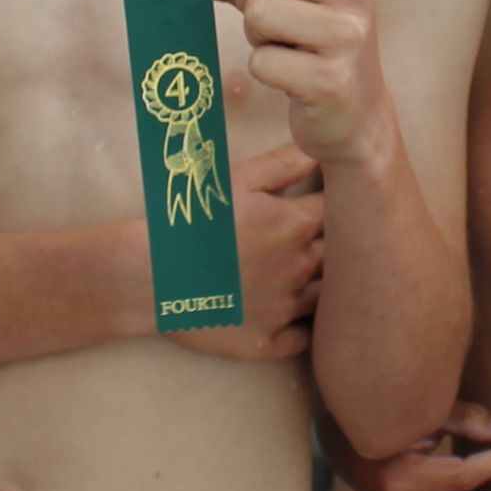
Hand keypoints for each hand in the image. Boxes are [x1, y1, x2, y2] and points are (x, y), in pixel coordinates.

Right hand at [166, 141, 322, 360]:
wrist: (146, 274)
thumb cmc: (190, 220)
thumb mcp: (236, 180)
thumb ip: (284, 164)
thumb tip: (322, 150)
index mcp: (293, 225)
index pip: (341, 212)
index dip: (343, 206)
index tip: (339, 204)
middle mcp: (298, 269)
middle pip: (343, 256)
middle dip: (342, 246)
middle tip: (335, 238)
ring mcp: (284, 309)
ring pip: (328, 298)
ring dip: (327, 285)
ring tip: (314, 274)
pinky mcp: (267, 340)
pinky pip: (303, 338)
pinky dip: (306, 327)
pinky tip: (297, 314)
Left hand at [176, 0, 391, 169]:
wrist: (356, 112)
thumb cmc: (313, 44)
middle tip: (268, 21)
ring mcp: (346, 33)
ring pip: (258, 11)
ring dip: (256, 35)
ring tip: (283, 47)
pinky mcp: (331, 79)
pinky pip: (260, 60)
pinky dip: (263, 69)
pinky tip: (290, 76)